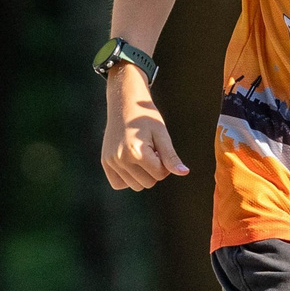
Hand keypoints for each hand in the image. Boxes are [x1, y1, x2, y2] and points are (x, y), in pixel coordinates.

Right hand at [102, 66, 188, 188]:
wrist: (124, 105)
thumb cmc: (146, 118)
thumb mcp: (162, 134)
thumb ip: (171, 156)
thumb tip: (184, 173)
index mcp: (136, 152)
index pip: (160, 174)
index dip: (165, 164)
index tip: (161, 150)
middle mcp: (121, 159)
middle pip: (148, 183)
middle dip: (154, 170)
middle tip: (151, 152)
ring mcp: (111, 162)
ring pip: (135, 186)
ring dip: (142, 175)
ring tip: (141, 155)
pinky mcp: (105, 162)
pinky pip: (118, 184)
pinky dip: (128, 178)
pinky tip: (132, 164)